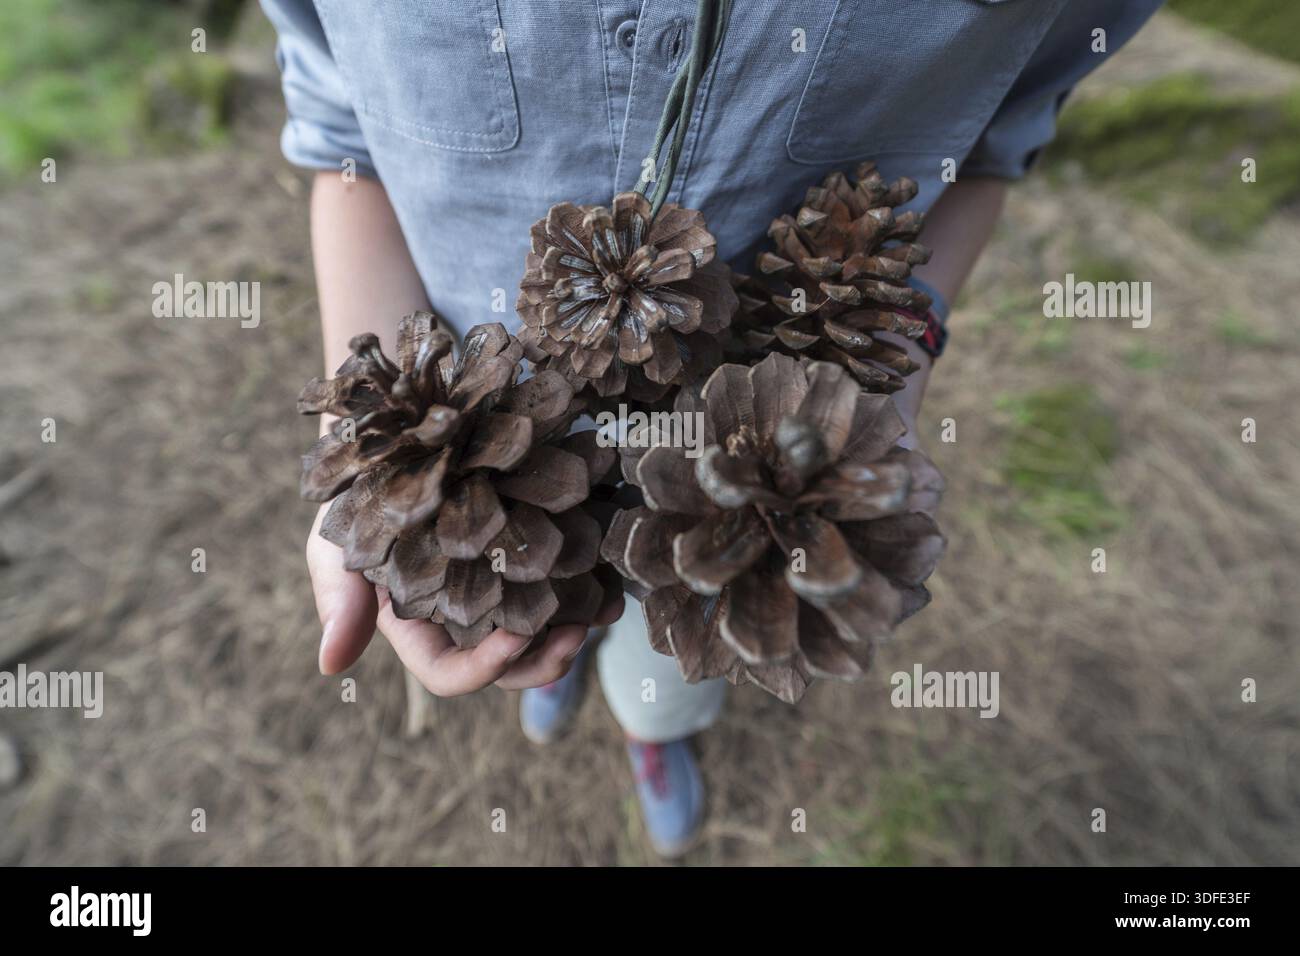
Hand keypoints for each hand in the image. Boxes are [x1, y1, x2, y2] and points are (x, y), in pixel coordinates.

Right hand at [306, 504, 623, 694]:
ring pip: (543, 631)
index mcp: (420, 628)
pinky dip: (592, 586)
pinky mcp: (527, 552)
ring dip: (578, 629)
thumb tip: (333, 665)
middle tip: (577, 634)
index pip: (450, 673)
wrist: (395, 435)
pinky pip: (565, 581)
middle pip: (509, 666)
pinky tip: (611, 578)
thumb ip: (339, 599)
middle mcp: (464, 617)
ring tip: (603, 608)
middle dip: (546, 660)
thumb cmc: (357, 495)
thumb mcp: (335, 542)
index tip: (517, 638)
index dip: (485, 667)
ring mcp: (500, 586)